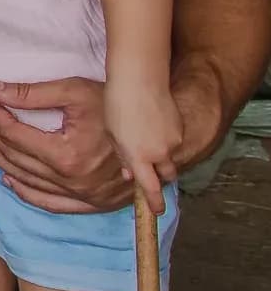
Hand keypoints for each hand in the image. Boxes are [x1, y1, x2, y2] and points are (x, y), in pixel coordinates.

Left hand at [0, 77, 129, 215]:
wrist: (158, 133)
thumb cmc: (118, 106)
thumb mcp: (74, 92)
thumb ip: (30, 93)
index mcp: (67, 155)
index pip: (14, 135)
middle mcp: (72, 181)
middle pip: (16, 157)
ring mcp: (83, 196)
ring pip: (28, 181)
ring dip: (1, 161)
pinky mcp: (93, 203)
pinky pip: (51, 204)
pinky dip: (27, 193)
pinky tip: (10, 180)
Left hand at [104, 78, 183, 216]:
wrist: (139, 79)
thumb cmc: (116, 104)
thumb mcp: (112, 134)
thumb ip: (122, 156)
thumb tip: (129, 174)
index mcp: (138, 156)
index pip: (150, 187)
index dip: (155, 201)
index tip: (158, 212)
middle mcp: (158, 152)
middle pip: (165, 176)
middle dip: (159, 177)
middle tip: (150, 173)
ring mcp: (172, 140)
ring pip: (170, 158)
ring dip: (161, 158)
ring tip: (146, 143)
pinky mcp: (179, 128)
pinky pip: (174, 142)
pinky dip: (165, 141)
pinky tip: (152, 126)